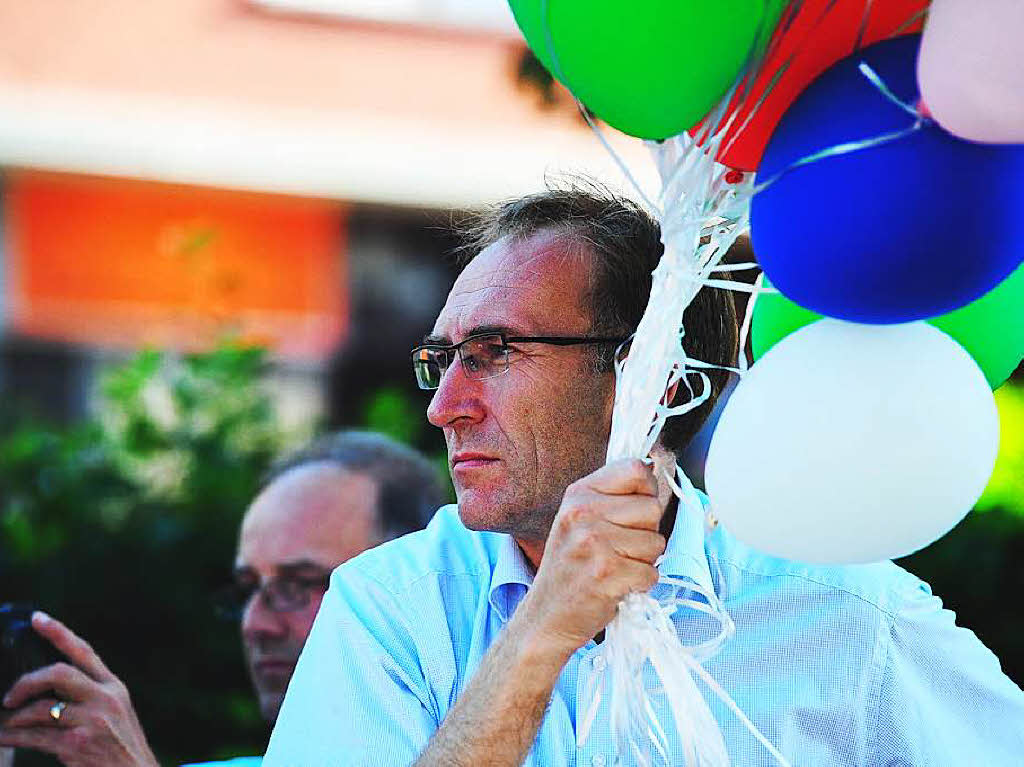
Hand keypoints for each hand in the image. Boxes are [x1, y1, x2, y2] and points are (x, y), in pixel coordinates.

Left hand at [0, 612, 158, 766]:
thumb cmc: (122, 744)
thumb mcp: (116, 710)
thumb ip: (92, 693)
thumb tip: (50, 687)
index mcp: (114, 686)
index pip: (84, 651)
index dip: (58, 632)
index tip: (37, 619)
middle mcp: (105, 698)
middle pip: (59, 673)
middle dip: (28, 681)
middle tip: (10, 695)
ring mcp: (91, 721)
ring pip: (42, 708)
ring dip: (16, 716)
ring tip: (7, 721)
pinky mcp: (77, 744)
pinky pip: (35, 737)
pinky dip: (14, 737)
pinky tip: (5, 737)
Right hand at [521, 458, 665, 654]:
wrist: (545, 616)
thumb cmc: (571, 568)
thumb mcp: (580, 519)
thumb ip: (613, 495)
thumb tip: (652, 467)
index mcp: (578, 494)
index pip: (635, 469)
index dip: (646, 491)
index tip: (633, 511)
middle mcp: (582, 513)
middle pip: (652, 507)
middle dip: (645, 532)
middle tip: (618, 550)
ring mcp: (593, 543)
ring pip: (656, 542)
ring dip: (643, 561)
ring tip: (615, 568)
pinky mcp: (606, 574)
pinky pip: (651, 573)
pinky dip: (640, 585)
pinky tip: (616, 586)